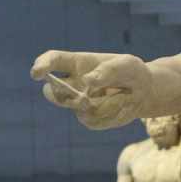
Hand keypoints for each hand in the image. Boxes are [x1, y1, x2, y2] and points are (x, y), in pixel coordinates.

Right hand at [31, 51, 155, 129]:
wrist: (144, 91)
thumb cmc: (132, 71)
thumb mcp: (126, 65)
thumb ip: (108, 70)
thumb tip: (87, 81)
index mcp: (77, 64)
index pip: (53, 61)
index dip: (42, 65)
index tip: (36, 73)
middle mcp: (73, 83)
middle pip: (51, 92)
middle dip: (61, 96)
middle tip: (83, 99)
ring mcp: (79, 102)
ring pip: (76, 108)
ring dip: (101, 105)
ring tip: (123, 96)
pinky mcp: (89, 118)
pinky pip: (92, 121)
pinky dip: (111, 115)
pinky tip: (124, 106)